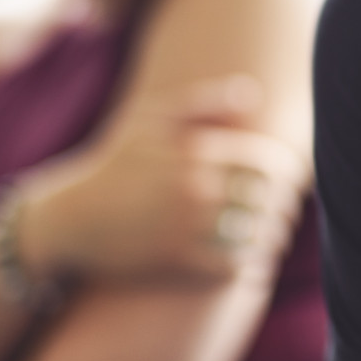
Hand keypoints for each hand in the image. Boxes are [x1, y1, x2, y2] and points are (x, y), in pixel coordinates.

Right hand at [20, 76, 307, 283]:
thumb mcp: (148, 120)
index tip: (293, 184)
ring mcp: (184, 225)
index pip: (266, 163)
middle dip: (286, 210)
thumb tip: (251, 92)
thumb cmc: (112, 164)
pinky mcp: (174, 260)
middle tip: (291, 217)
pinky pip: (230, 266)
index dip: (289, 176)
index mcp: (195, 150)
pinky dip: (251, 267)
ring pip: (254, 236)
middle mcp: (193, 187)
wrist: (67, 218)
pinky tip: (256, 266)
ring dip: (273, 241)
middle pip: (267, 200)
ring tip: (278, 242)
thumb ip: (202, 102)